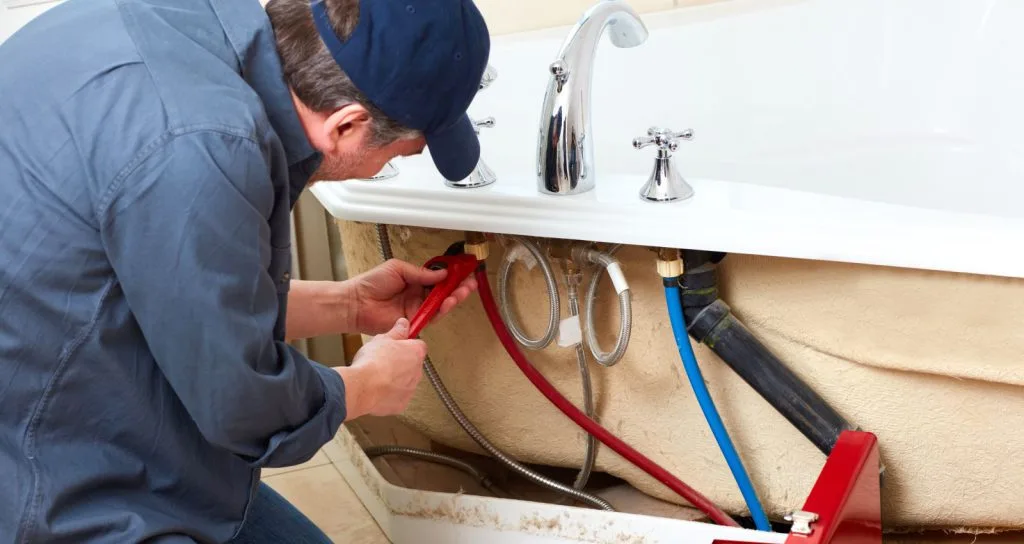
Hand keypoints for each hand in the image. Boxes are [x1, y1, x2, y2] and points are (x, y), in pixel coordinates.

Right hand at [339, 318, 426, 418]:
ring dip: (395, 379)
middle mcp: (417, 372)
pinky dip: (388, 395)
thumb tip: (404, 324)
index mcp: (415, 353)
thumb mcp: (382, 339)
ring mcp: (410, 390)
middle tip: (383, 360)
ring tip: (377, 376)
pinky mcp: (401, 404)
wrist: (362, 387)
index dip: (406, 344)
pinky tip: (376, 390)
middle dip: (400, 363)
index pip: (418, 345)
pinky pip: (397, 398)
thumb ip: (396, 332)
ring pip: (405, 382)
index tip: (398, 344)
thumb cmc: (372, 362)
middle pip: (412, 365)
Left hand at [352, 258, 477, 335]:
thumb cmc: (371, 283)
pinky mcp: (414, 321)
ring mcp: (417, 309)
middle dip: (459, 287)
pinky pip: (432, 317)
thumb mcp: (398, 269)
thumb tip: (441, 274)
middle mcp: (419, 295)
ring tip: (463, 291)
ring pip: (441, 305)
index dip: (453, 274)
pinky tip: (449, 302)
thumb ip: (421, 273)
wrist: (356, 302)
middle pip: (444, 292)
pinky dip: (442, 310)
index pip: (439, 277)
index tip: (465, 269)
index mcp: (415, 280)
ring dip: (454, 298)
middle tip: (471, 282)